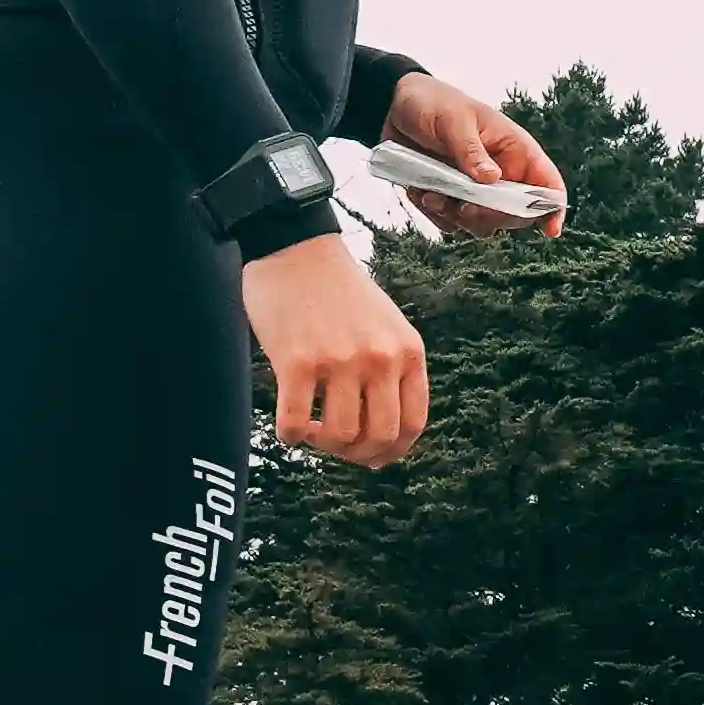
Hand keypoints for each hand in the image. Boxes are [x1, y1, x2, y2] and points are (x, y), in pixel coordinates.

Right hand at [241, 239, 429, 464]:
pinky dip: (291, 436)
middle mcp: (380, 358)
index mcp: (408, 352)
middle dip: (358, 454)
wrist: (295, 249)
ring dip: (324, 446)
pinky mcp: (297, 361)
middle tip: (337, 446)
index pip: (414, 423)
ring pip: (340, 435)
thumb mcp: (387, 327)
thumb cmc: (339, 292)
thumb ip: (393, 371)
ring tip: (312, 432)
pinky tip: (290, 427)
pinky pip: (295, 423)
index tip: (372, 455)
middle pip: (380, 437)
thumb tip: (384, 435)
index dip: (393, 450)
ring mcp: (339, 361)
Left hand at [378, 69, 563, 237]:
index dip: (553, 208)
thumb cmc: (433, 102)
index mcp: (515, 150)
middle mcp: (502, 174)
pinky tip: (420, 192)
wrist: (394, 106)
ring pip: (481, 224)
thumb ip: (471, 151)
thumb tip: (493, 179)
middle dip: (489, 217)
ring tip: (430, 195)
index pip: (547, 183)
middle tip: (462, 207)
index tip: (549, 230)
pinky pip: (451, 223)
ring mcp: (476, 190)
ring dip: (456, 217)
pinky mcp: (452, 198)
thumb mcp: (453, 120)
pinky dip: (436, 215)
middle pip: (514, 214)